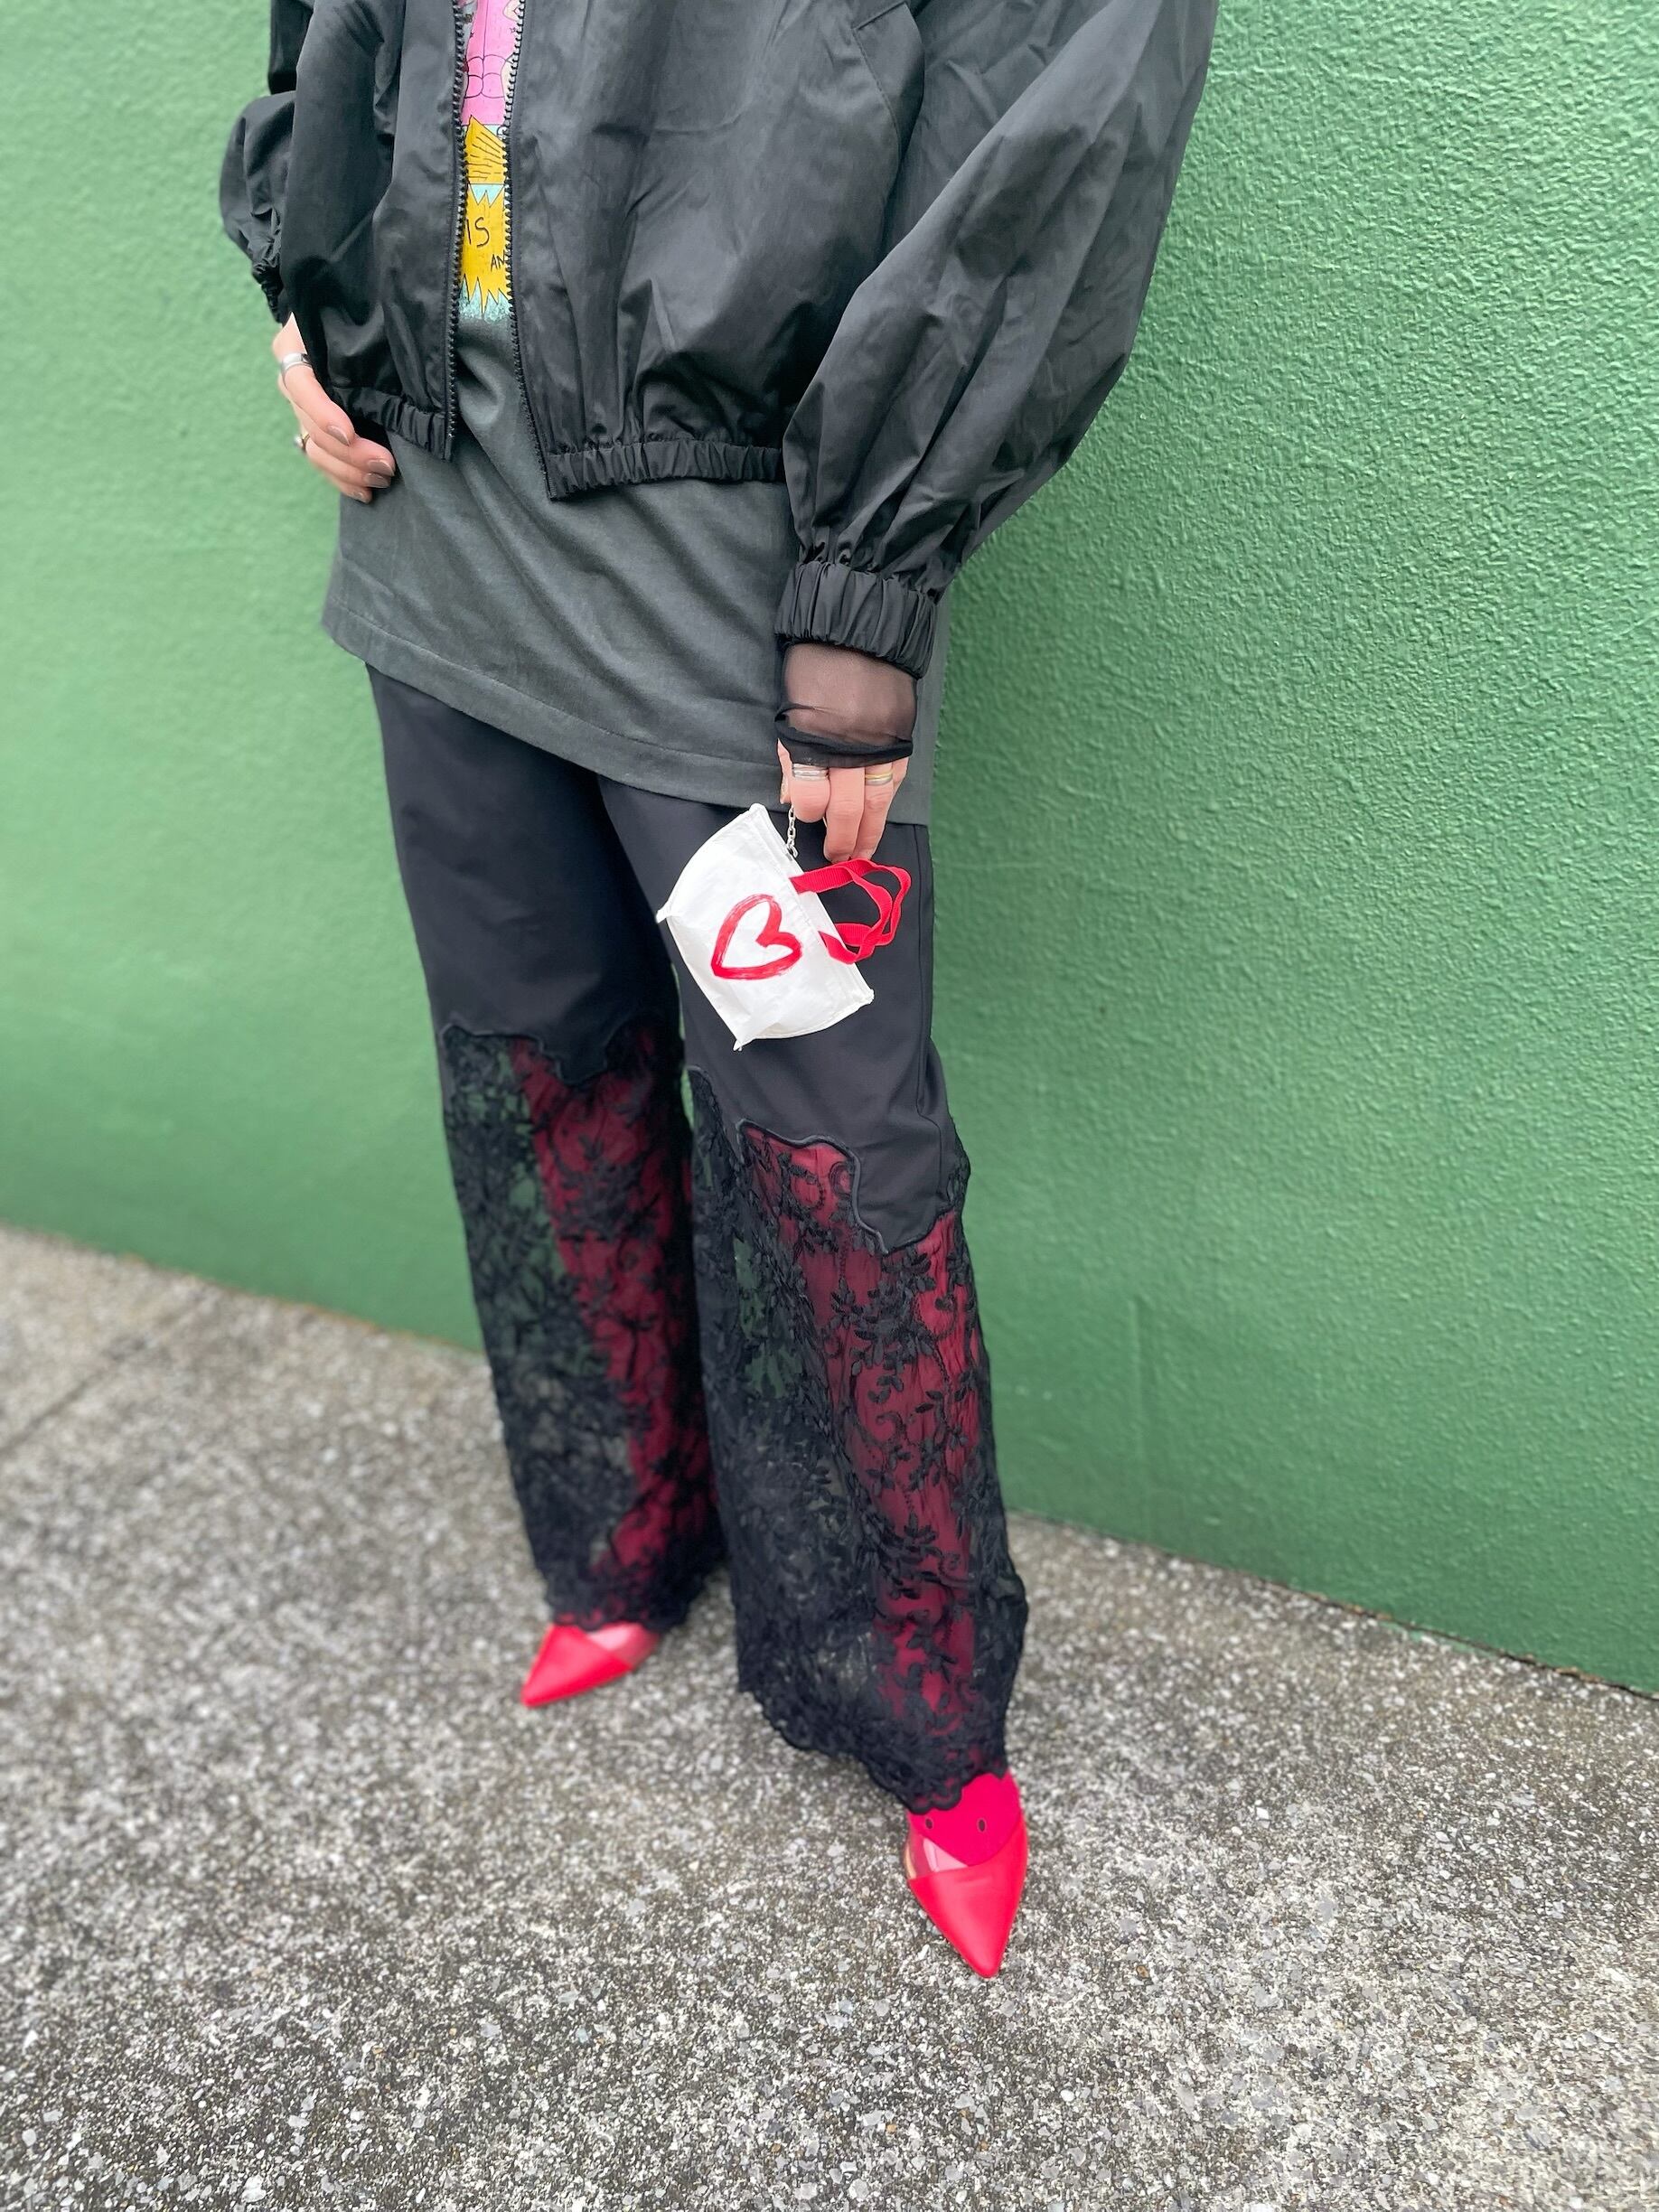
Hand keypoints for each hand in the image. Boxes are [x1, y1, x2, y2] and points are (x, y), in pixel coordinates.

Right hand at [271, 316, 395, 502]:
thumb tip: (395, 345)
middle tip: (386, 465)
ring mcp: (303, 408)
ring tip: (382, 478)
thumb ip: (362, 327)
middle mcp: (293, 380)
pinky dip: (343, 479)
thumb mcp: (355, 309)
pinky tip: (365, 491)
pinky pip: (322, 461)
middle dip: (349, 453)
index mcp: (295, 347)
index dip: (322, 414)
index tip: (348, 434)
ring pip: (315, 450)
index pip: (300, 385)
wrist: (344, 314)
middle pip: (311, 426)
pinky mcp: (316, 429)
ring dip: (349, 471)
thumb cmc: (354, 309)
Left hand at [777, 642, 914, 862]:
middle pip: (849, 809)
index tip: (808, 815)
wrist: (858, 634)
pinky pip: (896, 780)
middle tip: (839, 857)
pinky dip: (888, 802)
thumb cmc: (814, 670)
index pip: (812, 797)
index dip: (809, 812)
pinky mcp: (901, 738)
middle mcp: (849, 746)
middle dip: (843, 839)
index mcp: (813, 738)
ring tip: (864, 853)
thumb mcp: (790, 711)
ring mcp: (879, 744)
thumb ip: (792, 756)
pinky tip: (880, 817)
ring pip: (878, 802)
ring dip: (871, 832)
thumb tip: (795, 797)